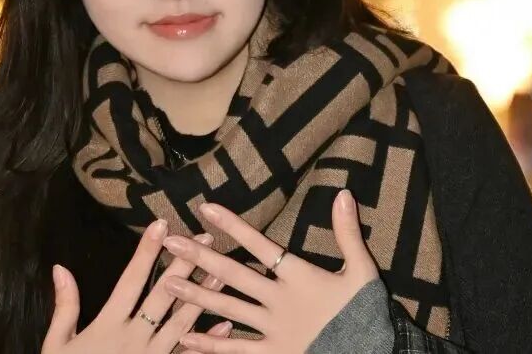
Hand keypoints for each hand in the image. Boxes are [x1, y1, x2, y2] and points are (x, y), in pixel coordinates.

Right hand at [42, 219, 234, 353]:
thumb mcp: (57, 344)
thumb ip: (65, 306)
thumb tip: (60, 268)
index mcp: (108, 325)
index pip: (131, 280)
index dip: (146, 251)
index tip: (161, 224)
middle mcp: (134, 339)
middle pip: (164, 296)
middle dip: (184, 264)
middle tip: (204, 239)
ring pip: (182, 323)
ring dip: (203, 297)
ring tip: (222, 273)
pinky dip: (208, 342)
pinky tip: (225, 326)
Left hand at [161, 189, 379, 352]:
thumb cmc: (365, 313)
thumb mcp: (362, 270)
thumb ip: (348, 233)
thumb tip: (343, 193)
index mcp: (298, 276)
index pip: (259, 244)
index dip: (232, 225)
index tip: (205, 208)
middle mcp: (278, 300)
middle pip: (232, 274)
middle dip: (199, 257)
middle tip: (170, 242)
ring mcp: (272, 329)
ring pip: (227, 309)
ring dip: (195, 295)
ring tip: (166, 282)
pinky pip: (236, 351)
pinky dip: (210, 344)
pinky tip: (185, 338)